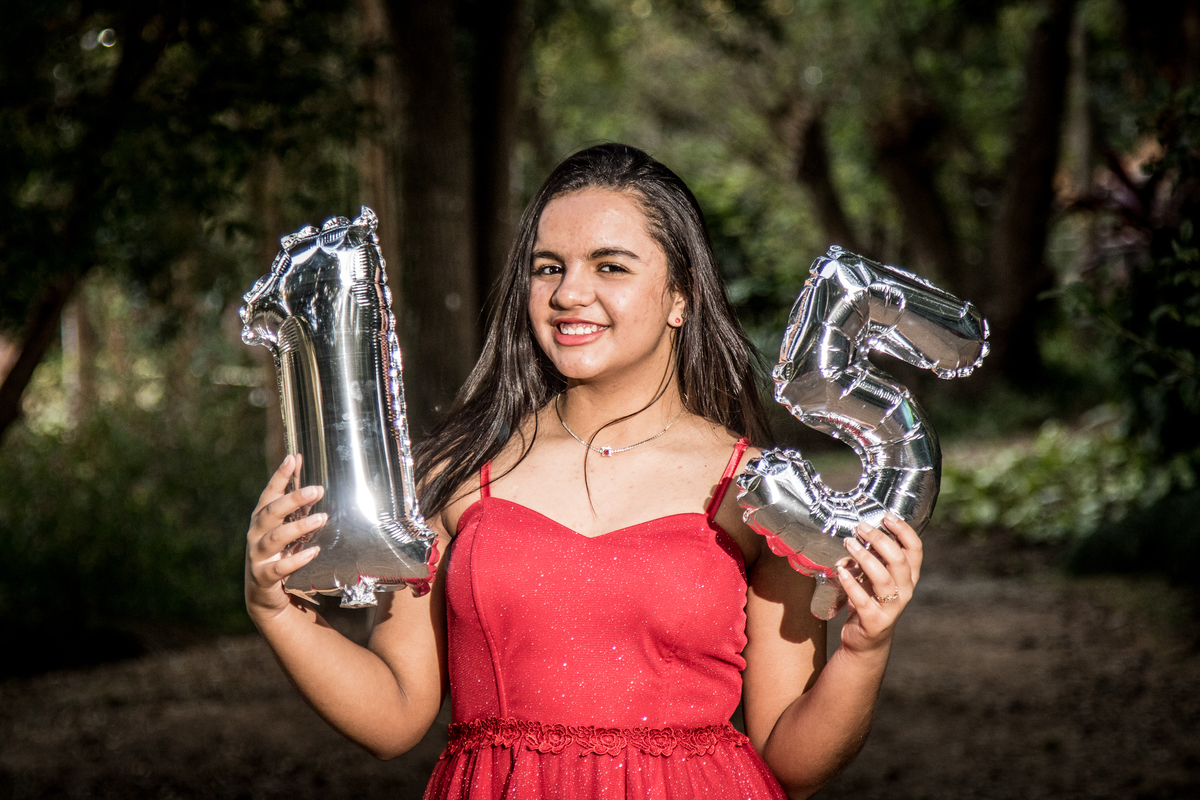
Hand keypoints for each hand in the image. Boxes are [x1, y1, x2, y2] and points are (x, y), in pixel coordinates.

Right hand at [244, 454, 326, 622]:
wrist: (264, 594)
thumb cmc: (278, 553)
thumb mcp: (285, 528)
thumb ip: (296, 507)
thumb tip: (313, 480)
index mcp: (261, 519)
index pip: (269, 493)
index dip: (280, 476)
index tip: (293, 458)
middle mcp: (256, 534)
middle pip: (271, 511)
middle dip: (293, 499)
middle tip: (317, 490)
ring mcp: (258, 556)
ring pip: (276, 537)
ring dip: (299, 527)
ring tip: (321, 518)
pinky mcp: (264, 576)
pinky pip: (280, 567)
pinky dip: (297, 559)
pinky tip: (314, 552)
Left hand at [835, 513, 922, 655]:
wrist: (866, 639)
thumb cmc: (870, 601)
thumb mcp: (872, 576)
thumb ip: (868, 558)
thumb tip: (853, 540)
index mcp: (908, 576)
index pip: (915, 550)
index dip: (904, 531)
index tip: (887, 516)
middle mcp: (905, 590)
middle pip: (899, 560)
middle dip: (880, 540)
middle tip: (861, 528)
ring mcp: (892, 607)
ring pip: (883, 578)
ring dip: (865, 558)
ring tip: (849, 544)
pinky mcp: (875, 621)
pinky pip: (863, 599)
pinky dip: (851, 583)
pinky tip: (841, 570)